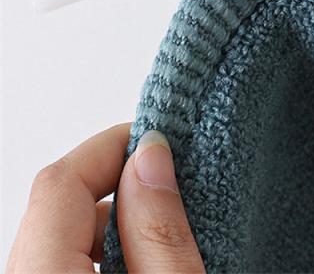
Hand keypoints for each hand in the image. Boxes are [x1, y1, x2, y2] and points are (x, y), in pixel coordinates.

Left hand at [7, 124, 204, 273]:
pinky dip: (100, 254)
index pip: (59, 184)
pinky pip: (60, 266)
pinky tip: (143, 264)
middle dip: (116, 184)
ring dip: (111, 222)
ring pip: (59, 239)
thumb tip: (151, 155)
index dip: (109, 147)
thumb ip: (158, 230)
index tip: (155, 139)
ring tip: (164, 231)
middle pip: (56, 209)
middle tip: (171, 180)